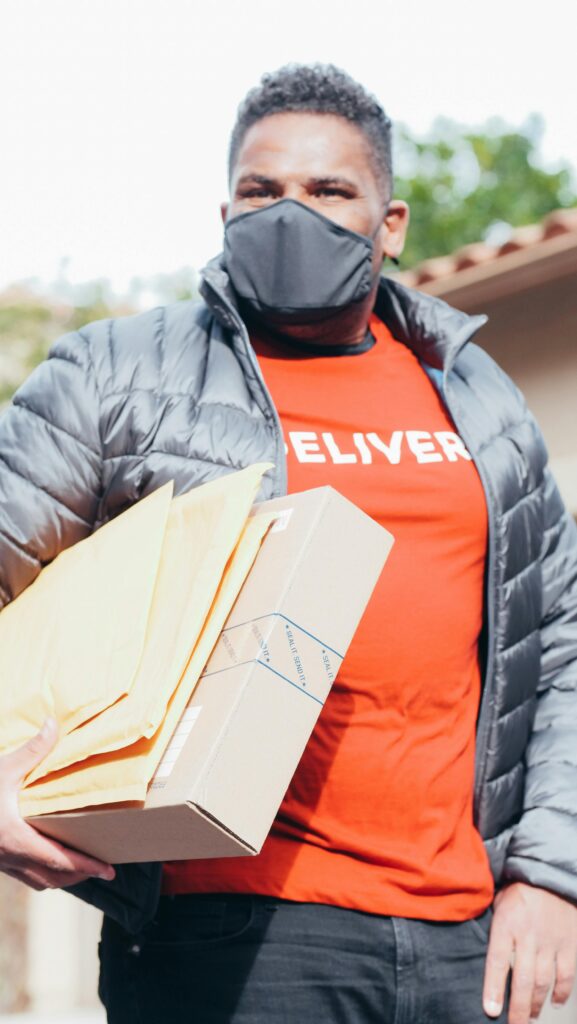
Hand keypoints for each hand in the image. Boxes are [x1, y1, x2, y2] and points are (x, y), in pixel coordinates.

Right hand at [0, 718, 114, 890]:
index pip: (60, 860)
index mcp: (16, 839)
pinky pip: (21, 875)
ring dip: (61, 877)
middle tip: (101, 868)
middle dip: (80, 875)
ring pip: (36, 881)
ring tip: (79, 866)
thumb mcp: (2, 768)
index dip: (88, 866)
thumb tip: (53, 724)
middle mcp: (8, 858)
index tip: (109, 870)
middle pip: (53, 878)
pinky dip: (40, 872)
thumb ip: (31, 750)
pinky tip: (43, 858)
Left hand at [483, 881, 576, 1022]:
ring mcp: (550, 941)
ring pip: (544, 982)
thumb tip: (481, 952)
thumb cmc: (519, 890)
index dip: (494, 988)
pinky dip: (561, 992)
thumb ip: (494, 928)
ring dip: (537, 1004)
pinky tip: (554, 1002)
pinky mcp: (569, 943)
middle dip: (518, 1009)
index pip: (498, 962)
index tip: (491, 1011)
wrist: (550, 874)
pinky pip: (566, 974)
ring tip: (530, 1016)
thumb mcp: (498, 903)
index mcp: (506, 924)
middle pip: (523, 980)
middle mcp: (528, 936)